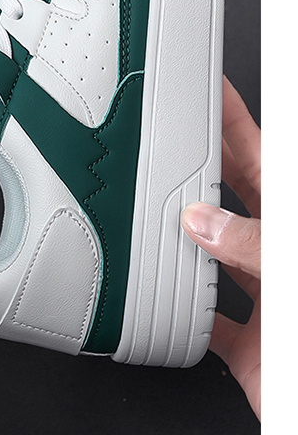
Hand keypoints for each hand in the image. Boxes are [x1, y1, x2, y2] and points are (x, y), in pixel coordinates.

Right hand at [181, 75, 260, 419]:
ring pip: (213, 256)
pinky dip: (181, 311)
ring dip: (183, 242)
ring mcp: (268, 300)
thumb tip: (203, 221)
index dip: (236, 118)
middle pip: (234, 199)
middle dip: (201, 170)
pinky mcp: (251, 346)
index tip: (210, 88)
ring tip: (151, 214)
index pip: (264, 157)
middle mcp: (280, 255)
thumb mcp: (291, 271)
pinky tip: (159, 294)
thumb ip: (252, 244)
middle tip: (166, 140)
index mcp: (293, 223)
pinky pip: (204, 321)